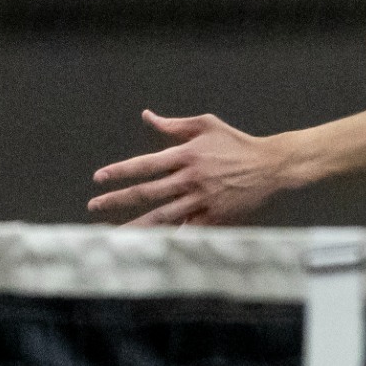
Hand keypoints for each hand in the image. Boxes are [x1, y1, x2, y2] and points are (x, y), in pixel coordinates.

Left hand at [87, 110, 290, 226]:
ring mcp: (202, 200)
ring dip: (137, 226)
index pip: (145, 164)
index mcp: (186, 154)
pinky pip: (187, 230)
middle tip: (94, 206)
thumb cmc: (236, 142)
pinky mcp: (215, 217)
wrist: (270, 165)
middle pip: (148, 192)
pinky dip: (169, 239)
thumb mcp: (206, 124)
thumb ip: (174, 124)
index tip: (98, 179)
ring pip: (163, 216)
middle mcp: (191, 178)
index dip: (120, 171)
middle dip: (118, 200)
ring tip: (114, 235)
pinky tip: (151, 249)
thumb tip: (146, 116)